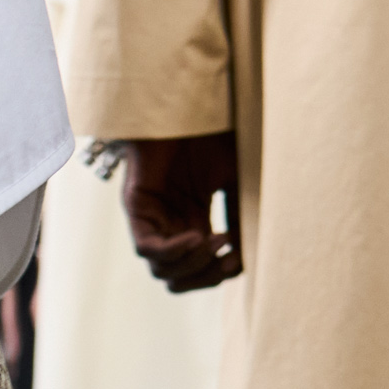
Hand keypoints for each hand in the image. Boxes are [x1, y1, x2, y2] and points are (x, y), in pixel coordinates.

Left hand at [121, 133, 241, 291]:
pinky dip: (172, 252)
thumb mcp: (239, 181)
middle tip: (227, 258)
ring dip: (192, 265)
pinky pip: (147, 249)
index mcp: (195, 222)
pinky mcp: (136, 209)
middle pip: (178, 279)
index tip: (240, 259)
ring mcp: (152, 219)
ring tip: (215, 242)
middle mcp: (171, 226)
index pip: (201, 269)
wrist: (188, 108)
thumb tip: (251, 255)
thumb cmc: (214, 137)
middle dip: (205, 277)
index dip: (221, 273)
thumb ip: (244, 216)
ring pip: (162, 271)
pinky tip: (196, 238)